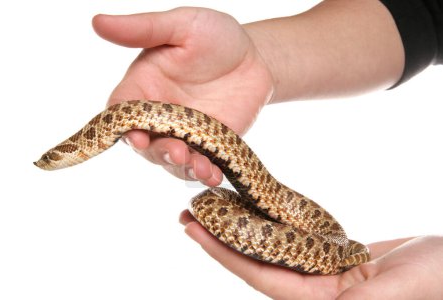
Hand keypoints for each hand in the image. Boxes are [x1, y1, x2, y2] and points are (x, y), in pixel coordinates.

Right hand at [92, 7, 272, 185]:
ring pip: (171, 160)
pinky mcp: (208, 146)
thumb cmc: (215, 36)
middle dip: (159, 152)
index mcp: (144, 86)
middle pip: (145, 143)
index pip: (121, 111)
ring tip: (202, 168)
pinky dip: (205, 174)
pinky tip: (214, 175)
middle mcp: (159, 115)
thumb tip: (97, 21)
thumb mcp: (182, 26)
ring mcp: (184, 134)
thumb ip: (143, 29)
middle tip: (179, 152)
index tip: (136, 136)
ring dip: (182, 168)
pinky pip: (201, 165)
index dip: (123, 127)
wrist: (255, 58)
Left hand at [180, 210, 442, 298]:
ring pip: (272, 248)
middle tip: (188, 215)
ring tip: (214, 206)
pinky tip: (256, 209)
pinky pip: (295, 238)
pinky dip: (273, 223)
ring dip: (242, 228)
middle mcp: (315, 291)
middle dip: (222, 240)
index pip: (260, 276)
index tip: (194, 230)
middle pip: (257, 262)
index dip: (225, 254)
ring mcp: (323, 273)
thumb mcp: (392, 294)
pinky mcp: (334, 257)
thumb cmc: (435, 285)